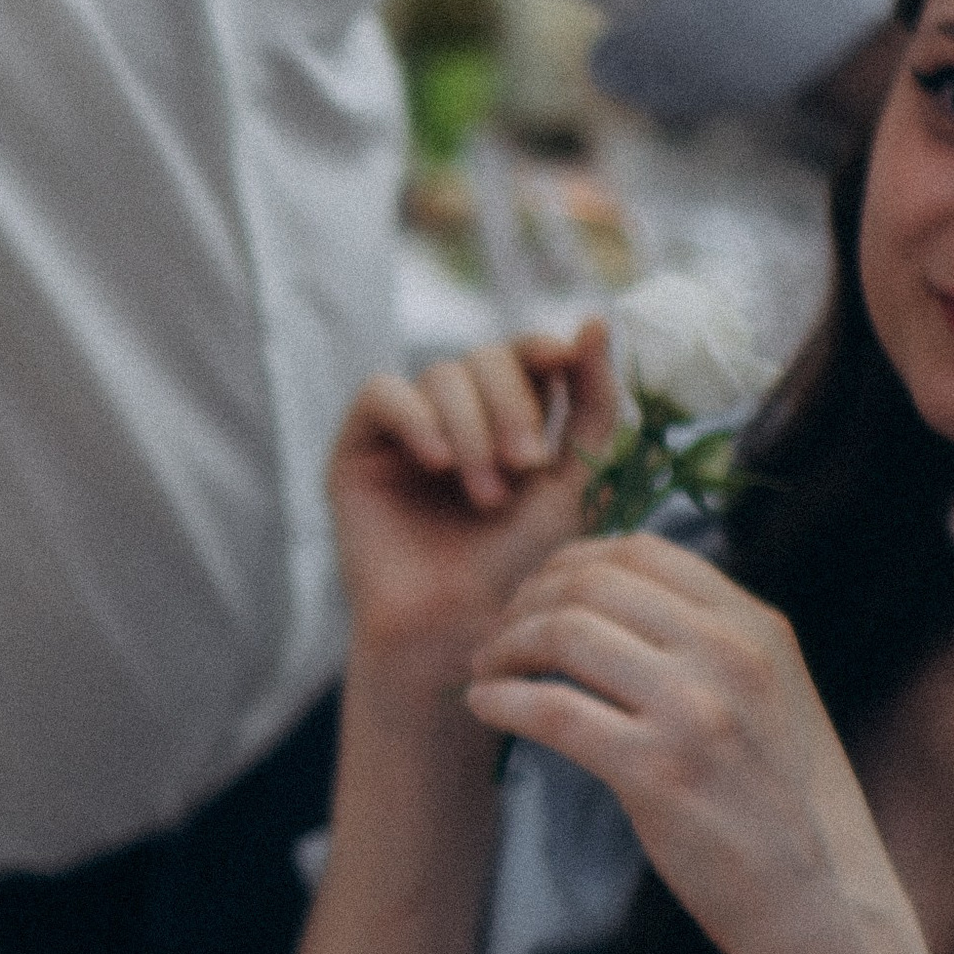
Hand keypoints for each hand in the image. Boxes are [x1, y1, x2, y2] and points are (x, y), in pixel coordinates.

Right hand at [329, 323, 616, 698]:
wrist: (458, 632)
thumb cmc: (521, 569)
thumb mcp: (574, 482)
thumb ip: (592, 405)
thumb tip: (595, 321)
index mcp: (512, 419)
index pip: (524, 354)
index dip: (542, 348)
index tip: (564, 360)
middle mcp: (458, 417)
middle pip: (485, 357)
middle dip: (512, 404)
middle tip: (525, 467)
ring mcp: (407, 430)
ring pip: (440, 374)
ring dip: (471, 427)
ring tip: (484, 494)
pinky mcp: (358, 448)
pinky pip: (382, 393)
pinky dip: (415, 417)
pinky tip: (436, 462)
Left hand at [463, 528, 904, 953]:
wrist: (818, 901)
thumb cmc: (779, 803)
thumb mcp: (771, 695)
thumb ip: (707, 641)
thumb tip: (604, 597)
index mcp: (757, 626)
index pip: (641, 550)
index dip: (569, 563)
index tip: (535, 596)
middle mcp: (731, 655)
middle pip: (591, 584)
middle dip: (526, 604)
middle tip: (496, 641)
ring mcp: (695, 711)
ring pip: (563, 634)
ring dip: (504, 648)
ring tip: (486, 672)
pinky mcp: (657, 772)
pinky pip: (552, 710)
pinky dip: (502, 700)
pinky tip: (484, 709)